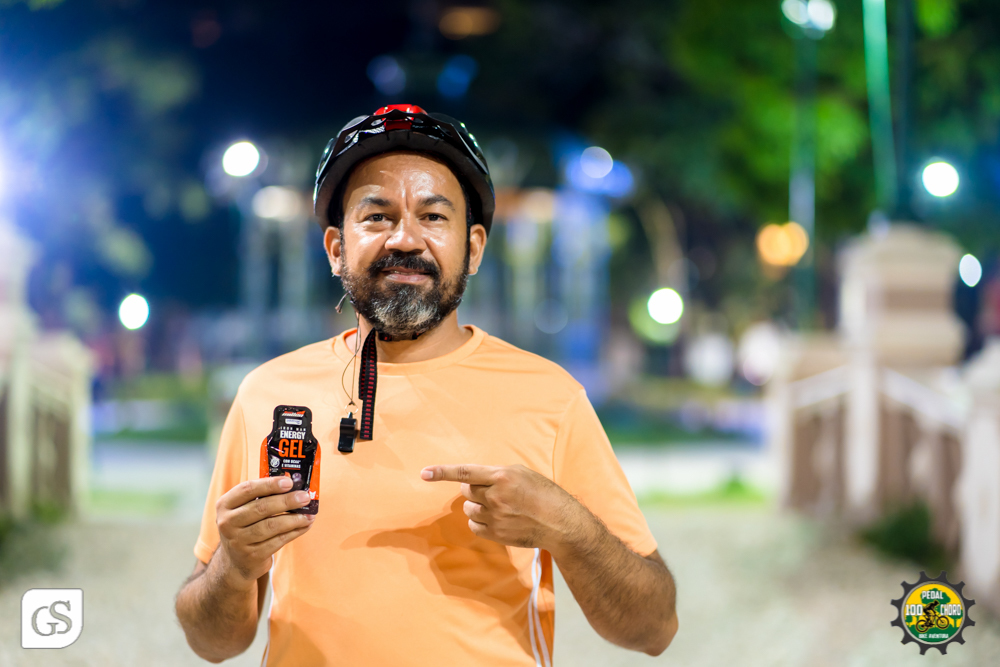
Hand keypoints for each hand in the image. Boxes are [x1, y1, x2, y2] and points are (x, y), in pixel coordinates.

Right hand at [215, 476, 314, 587]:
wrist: (236, 561)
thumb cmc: (246, 526)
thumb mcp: (244, 510)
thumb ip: (263, 496)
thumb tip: (294, 487)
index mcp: (225, 505)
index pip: (247, 489)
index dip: (269, 484)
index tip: (289, 482)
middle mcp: (227, 523)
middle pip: (261, 508)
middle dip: (287, 501)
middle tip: (305, 497)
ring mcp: (238, 541)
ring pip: (271, 526)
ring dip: (294, 519)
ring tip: (309, 514)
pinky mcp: (252, 556)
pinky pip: (278, 541)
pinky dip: (294, 532)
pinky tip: (305, 526)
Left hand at [421, 464, 584, 551]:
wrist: (560, 522)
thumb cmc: (543, 493)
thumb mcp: (522, 473)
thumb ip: (496, 474)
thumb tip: (473, 479)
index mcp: (502, 476)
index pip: (465, 472)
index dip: (442, 472)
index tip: (424, 473)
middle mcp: (496, 496)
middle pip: (466, 491)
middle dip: (475, 490)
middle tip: (493, 491)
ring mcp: (495, 517)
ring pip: (469, 509)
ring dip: (478, 507)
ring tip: (499, 507)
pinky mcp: (496, 534)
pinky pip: (474, 526)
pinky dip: (481, 522)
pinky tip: (498, 520)